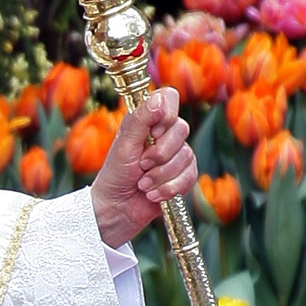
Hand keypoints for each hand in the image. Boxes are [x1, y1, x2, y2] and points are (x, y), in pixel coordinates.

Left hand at [90, 87, 196, 248]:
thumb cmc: (116, 174)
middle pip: (182, 129)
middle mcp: (165, 133)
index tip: (152, 133)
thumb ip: (141, 119)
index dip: (166, 114)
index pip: (170, 97)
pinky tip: (153, 194)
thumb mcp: (125, 144)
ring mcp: (177, 154)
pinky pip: (190, 177)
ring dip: (161, 175)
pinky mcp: (184, 175)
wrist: (117, 208)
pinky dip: (168, 188)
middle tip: (141, 165)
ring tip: (143, 184)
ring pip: (186, 156)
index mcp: (148, 119)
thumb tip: (161, 98)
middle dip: (160, 153)